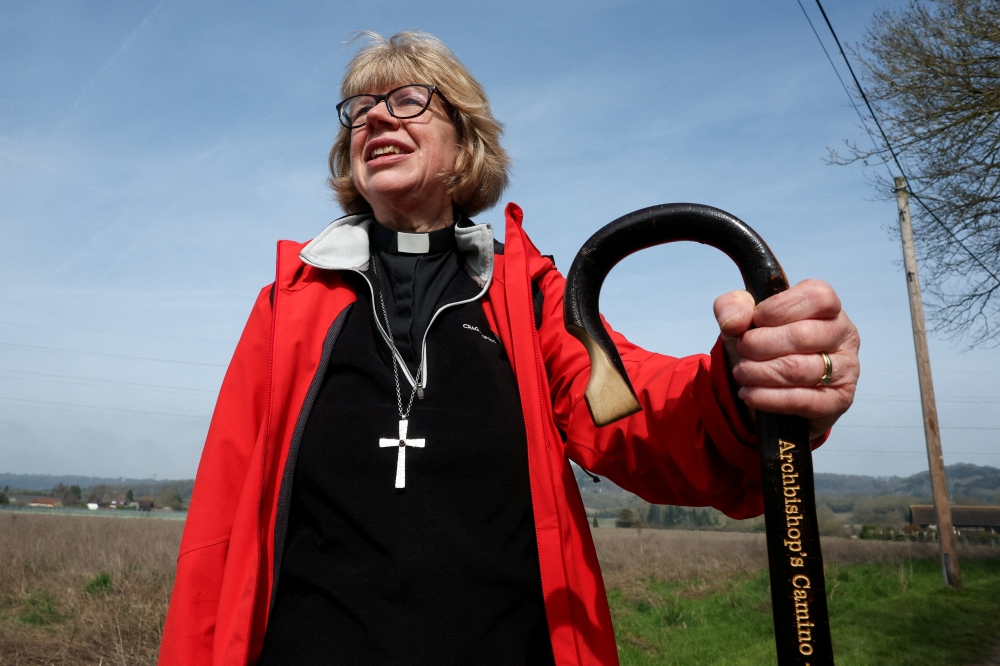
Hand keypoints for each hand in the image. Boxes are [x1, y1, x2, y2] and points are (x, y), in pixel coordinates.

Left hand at [713, 279, 859, 439]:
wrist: (769, 384)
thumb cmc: (763, 342)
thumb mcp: (742, 318)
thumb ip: (732, 307)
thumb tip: (734, 321)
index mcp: (827, 306)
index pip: (816, 297)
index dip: (779, 308)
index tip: (755, 319)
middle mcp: (843, 334)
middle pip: (803, 334)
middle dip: (761, 343)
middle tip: (743, 349)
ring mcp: (846, 367)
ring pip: (799, 369)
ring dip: (759, 372)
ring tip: (741, 372)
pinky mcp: (838, 399)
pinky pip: (803, 400)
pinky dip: (768, 398)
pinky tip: (749, 394)